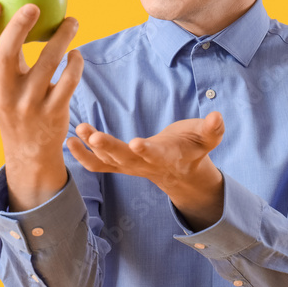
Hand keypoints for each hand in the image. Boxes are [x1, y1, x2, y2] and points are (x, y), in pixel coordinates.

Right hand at [0, 0, 82, 207]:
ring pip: (47, 63)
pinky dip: (75, 63)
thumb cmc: (15, 104)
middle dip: (19, 26)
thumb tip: (13, 12)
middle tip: (35, 5)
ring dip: (62, 37)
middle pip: (6, 54)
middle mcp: (3, 95)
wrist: (30, 149)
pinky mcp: (53, 112)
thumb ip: (4, 56)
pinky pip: (69, 80)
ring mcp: (28, 105)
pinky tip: (76, 54)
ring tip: (72, 22)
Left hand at [67, 111, 225, 228]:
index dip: (147, 150)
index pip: (157, 155)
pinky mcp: (119, 164)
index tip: (136, 143)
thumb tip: (218, 117)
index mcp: (168, 157)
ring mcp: (130, 166)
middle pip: (125, 159)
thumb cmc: (194, 147)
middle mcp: (146, 164)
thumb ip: (212, 129)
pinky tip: (70, 141)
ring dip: (91, 148)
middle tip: (93, 135)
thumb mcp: (207, 137)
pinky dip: (82, 156)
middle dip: (108, 147)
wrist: (181, 170)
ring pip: (107, 161)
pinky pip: (97, 165)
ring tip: (79, 129)